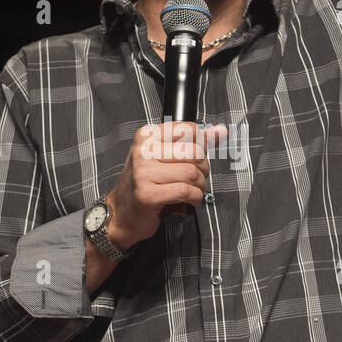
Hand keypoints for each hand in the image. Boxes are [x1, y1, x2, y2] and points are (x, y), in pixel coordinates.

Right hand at [106, 122, 226, 246]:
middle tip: (196, 178)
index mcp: (148, 136)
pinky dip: (194, 198)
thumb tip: (220, 131)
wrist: (121, 212)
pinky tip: (189, 200)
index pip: (189, 129)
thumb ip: (194, 142)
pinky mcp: (147, 194)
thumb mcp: (165, 157)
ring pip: (192, 173)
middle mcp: (143, 151)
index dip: (202, 145)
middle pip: (194, 152)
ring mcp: (143, 173)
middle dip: (204, 169)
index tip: (197, 158)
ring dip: (200, 186)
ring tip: (192, 190)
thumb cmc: (145, 183)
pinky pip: (185, 191)